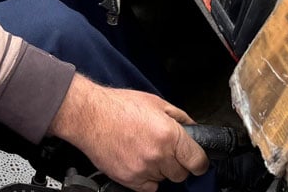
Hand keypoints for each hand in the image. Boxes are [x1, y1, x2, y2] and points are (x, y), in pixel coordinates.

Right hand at [49, 75, 208, 190]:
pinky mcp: (129, 179)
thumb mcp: (155, 103)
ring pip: (164, 180)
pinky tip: (137, 160)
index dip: (198, 161)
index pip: (198, 162)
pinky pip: (148, 188)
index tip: (195, 161)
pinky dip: (145, 178)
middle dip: (176, 164)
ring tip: (144, 151)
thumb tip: (194, 129)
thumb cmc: (118, 107)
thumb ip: (179, 118)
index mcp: (169, 135)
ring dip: (159, 170)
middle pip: (181, 174)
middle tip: (163, 151)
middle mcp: (158, 154)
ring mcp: (143, 169)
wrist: (88, 116)